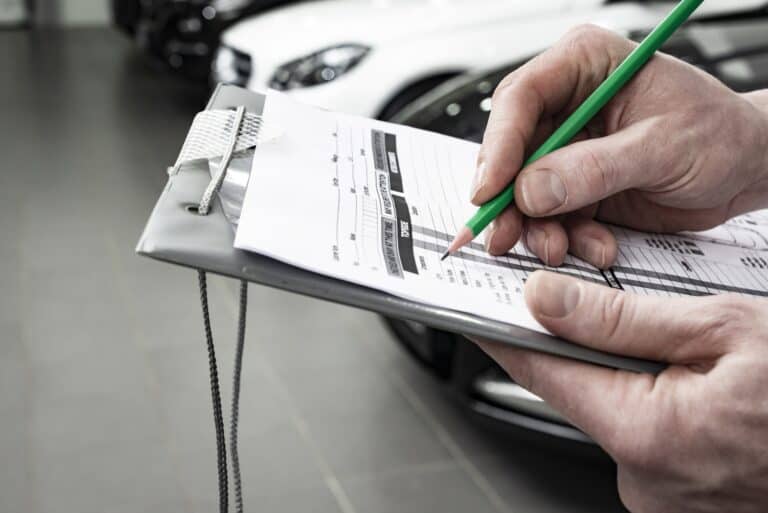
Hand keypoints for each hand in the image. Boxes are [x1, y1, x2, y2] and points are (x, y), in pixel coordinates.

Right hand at [474, 25, 767, 267]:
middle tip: (501, 234)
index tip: (491, 189)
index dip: (499, 146)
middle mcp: (568, 105)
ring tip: (559, 246)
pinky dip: (566, 238)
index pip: (521, 98)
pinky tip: (595, 245)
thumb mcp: (662, 148)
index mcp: (585, 66)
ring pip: (523, 191)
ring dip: (536, 227)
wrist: (747, 170)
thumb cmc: (721, 135)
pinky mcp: (575, 186)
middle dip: (507, 198)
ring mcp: (569, 149)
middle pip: (510, 150)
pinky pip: (550, 216)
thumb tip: (532, 190)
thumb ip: (595, 169)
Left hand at [477, 271, 767, 512]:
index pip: (542, 371)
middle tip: (618, 307)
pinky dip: (656, 400)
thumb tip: (545, 299)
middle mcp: (645, 478)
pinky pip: (646, 432)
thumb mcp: (723, 327)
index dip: (503, 329)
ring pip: (616, 408)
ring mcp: (664, 495)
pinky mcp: (681, 496)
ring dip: (632, 373)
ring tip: (689, 353)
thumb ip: (622, 319)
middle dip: (588, 345)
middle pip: (580, 389)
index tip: (474, 301)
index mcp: (649, 432)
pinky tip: (697, 385)